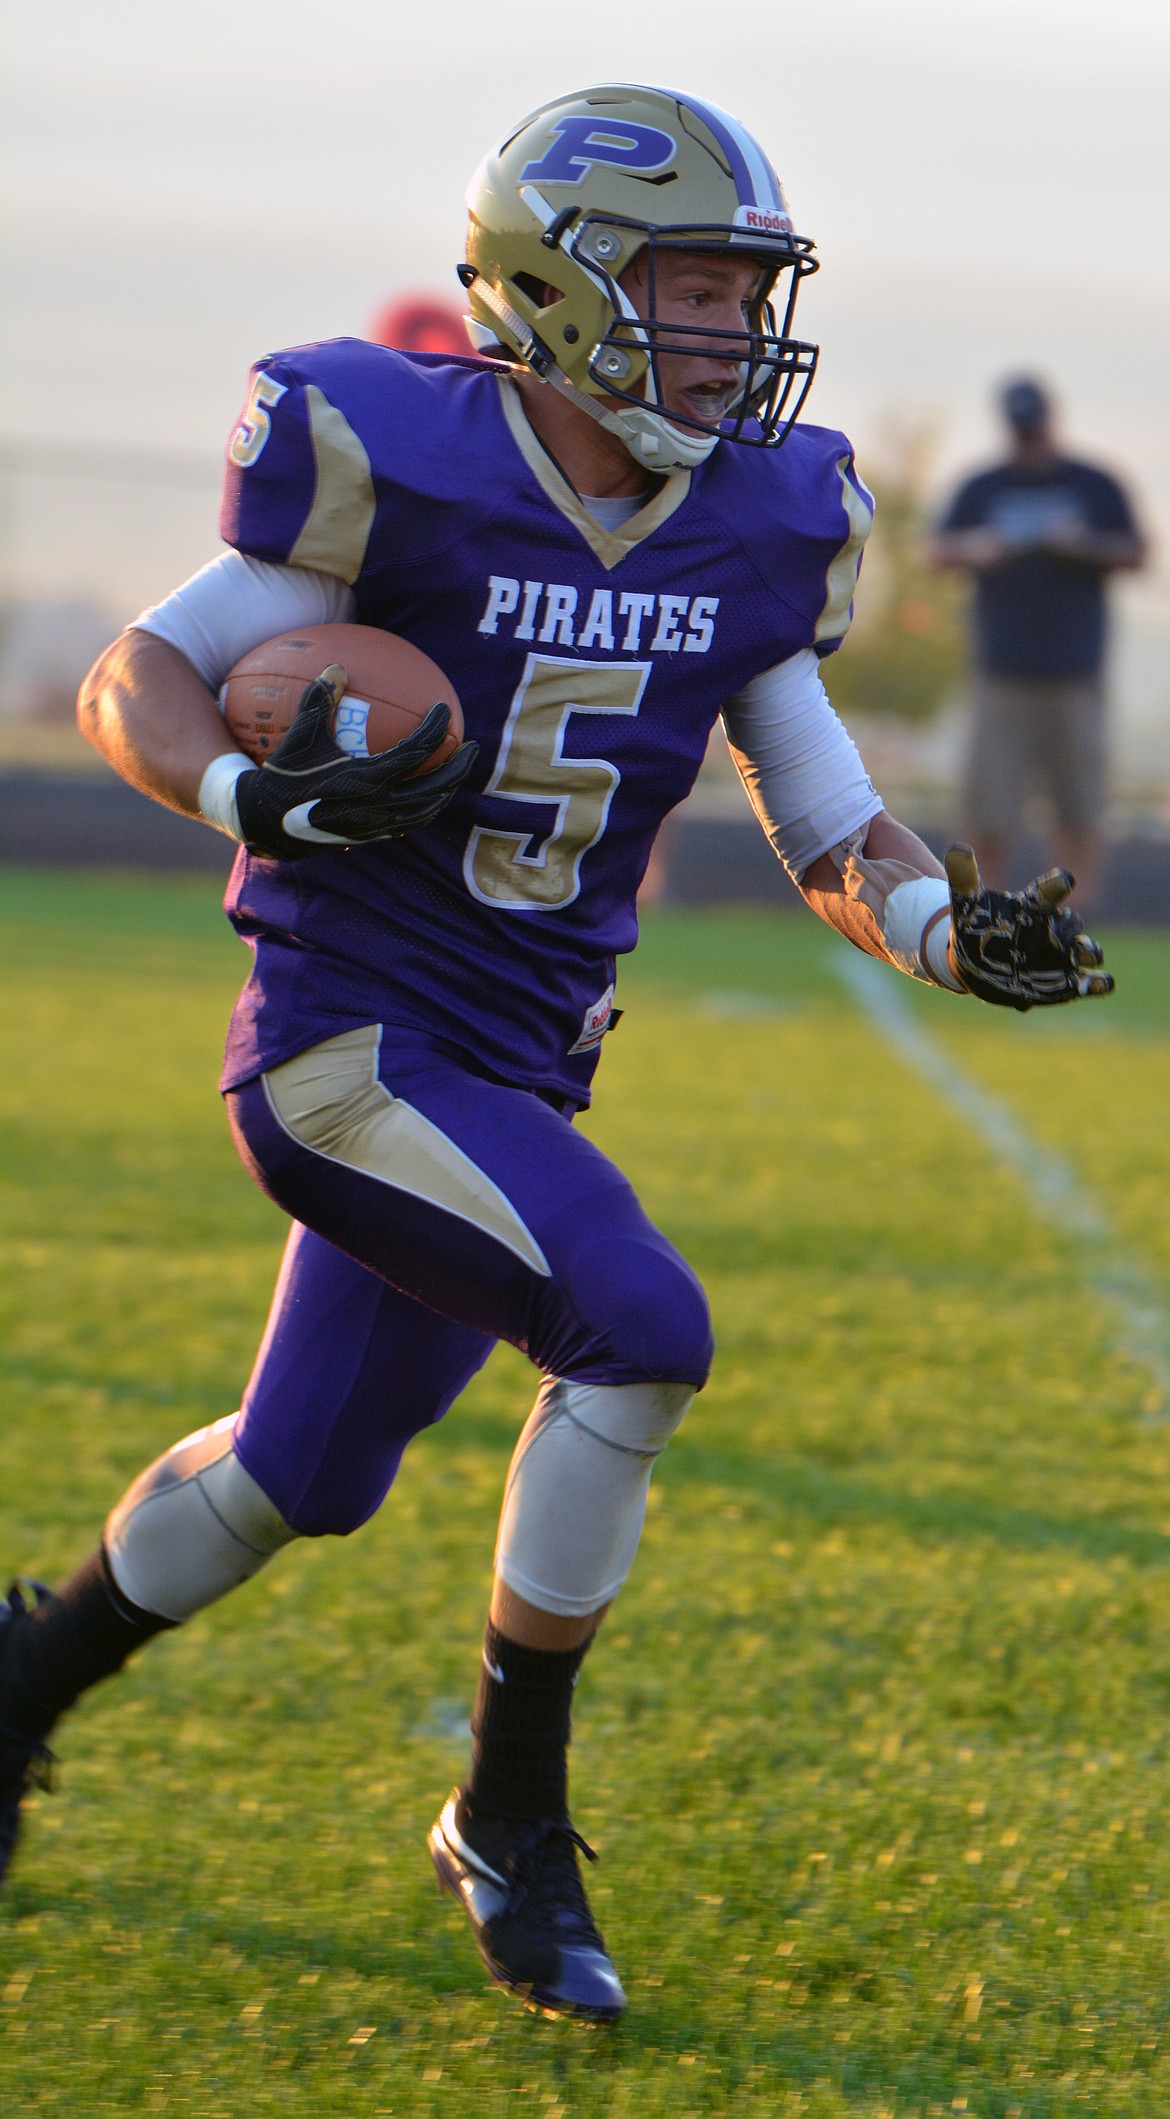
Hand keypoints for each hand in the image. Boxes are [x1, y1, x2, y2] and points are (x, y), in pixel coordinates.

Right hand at [234, 664, 477, 861]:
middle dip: (459, 767)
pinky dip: (426, 807)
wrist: (268, 822)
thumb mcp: (300, 734)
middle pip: (436, 787)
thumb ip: (319, 699)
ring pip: (428, 809)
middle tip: (471, 746)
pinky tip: (428, 794)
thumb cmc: (284, 774)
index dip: (435, 728)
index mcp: (367, 778)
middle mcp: (379, 805)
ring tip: (455, 771)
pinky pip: (411, 822)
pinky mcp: (373, 836)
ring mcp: (378, 825)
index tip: (442, 709)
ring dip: (447, 790)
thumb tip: (338, 666)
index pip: (417, 751)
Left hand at [944, 845, 1113, 1010]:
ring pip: (1088, 951)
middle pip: (1071, 923)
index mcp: (1034, 907)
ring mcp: (1063, 956)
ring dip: (1090, 952)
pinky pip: (1091, 982)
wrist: (978, 962)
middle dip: (1068, 927)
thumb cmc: (978, 927)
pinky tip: (1102, 984)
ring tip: (1087, 956)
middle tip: (1059, 932)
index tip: (1065, 879)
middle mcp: (1054, 928)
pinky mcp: (1067, 982)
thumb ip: (964, 879)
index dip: (1057, 885)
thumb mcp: (967, 905)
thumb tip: (956, 848)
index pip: (1048, 892)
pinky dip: (1099, 983)